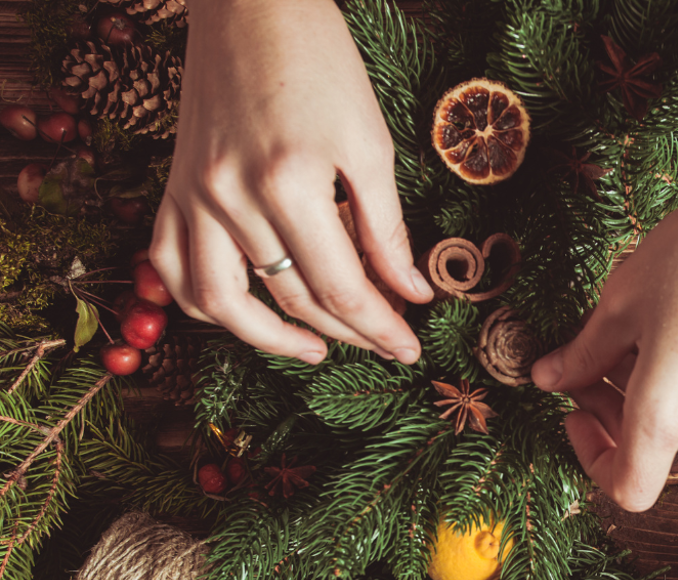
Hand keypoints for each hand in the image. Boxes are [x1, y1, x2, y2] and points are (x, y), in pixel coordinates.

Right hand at [150, 0, 432, 363]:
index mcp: (291, 184)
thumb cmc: (321, 61)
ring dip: (269, 338)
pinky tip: (244, 313)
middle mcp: (231, 198)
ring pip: (220, 301)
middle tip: (384, 343)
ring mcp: (193, 195)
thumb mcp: (370, 140)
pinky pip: (170, 265)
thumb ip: (387, 226)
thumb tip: (411, 291)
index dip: (380, 328)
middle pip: (292, 298)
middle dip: (346, 332)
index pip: (342, 287)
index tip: (410, 349)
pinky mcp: (173, 186)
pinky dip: (203, 302)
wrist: (250, 4)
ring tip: (315, 349)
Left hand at [532, 169, 677, 511]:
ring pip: (669, 416)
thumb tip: (549, 379)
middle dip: (603, 407)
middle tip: (578, 356)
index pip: (627, 488)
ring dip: (632, 386)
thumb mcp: (619, 304)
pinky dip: (666, 371)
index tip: (573, 410)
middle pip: (644, 445)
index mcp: (664, 415)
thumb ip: (582, 354)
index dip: (591, 458)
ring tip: (615, 325)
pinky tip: (656, 316)